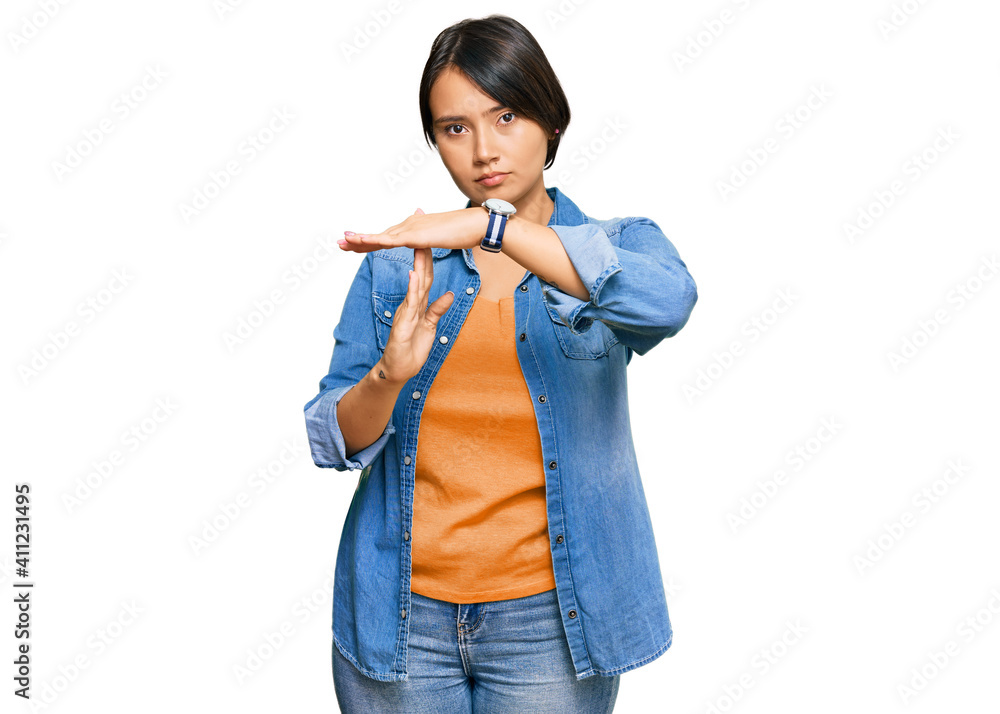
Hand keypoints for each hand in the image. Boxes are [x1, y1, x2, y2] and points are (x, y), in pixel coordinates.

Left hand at [338, 207, 484, 252]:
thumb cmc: (464, 232)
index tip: (354, 244)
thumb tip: (422, 238)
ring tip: (343, 242)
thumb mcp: (441, 237)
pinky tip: (360, 242)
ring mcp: (411, 228)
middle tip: (339, 243)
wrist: (477, 224)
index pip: (387, 237)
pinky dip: (373, 241)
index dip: (369, 241)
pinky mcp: (416, 235)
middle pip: (379, 236)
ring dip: (360, 240)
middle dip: (358, 241)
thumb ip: (429, 238)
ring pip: (380, 236)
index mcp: (414, 227)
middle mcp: (409, 225)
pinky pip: (390, 240)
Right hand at [376, 210, 456, 383]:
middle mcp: (410, 303)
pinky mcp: (403, 323)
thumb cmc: (411, 348)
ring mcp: (406, 312)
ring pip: (413, 284)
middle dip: (422, 251)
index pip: (425, 274)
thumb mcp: (430, 326)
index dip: (429, 256)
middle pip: (418, 273)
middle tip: (423, 228)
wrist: (398, 369)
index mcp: (417, 302)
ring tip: (419, 244)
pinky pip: (410, 303)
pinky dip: (413, 289)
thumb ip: (438, 309)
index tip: (433, 236)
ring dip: (417, 264)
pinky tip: (415, 275)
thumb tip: (450, 293)